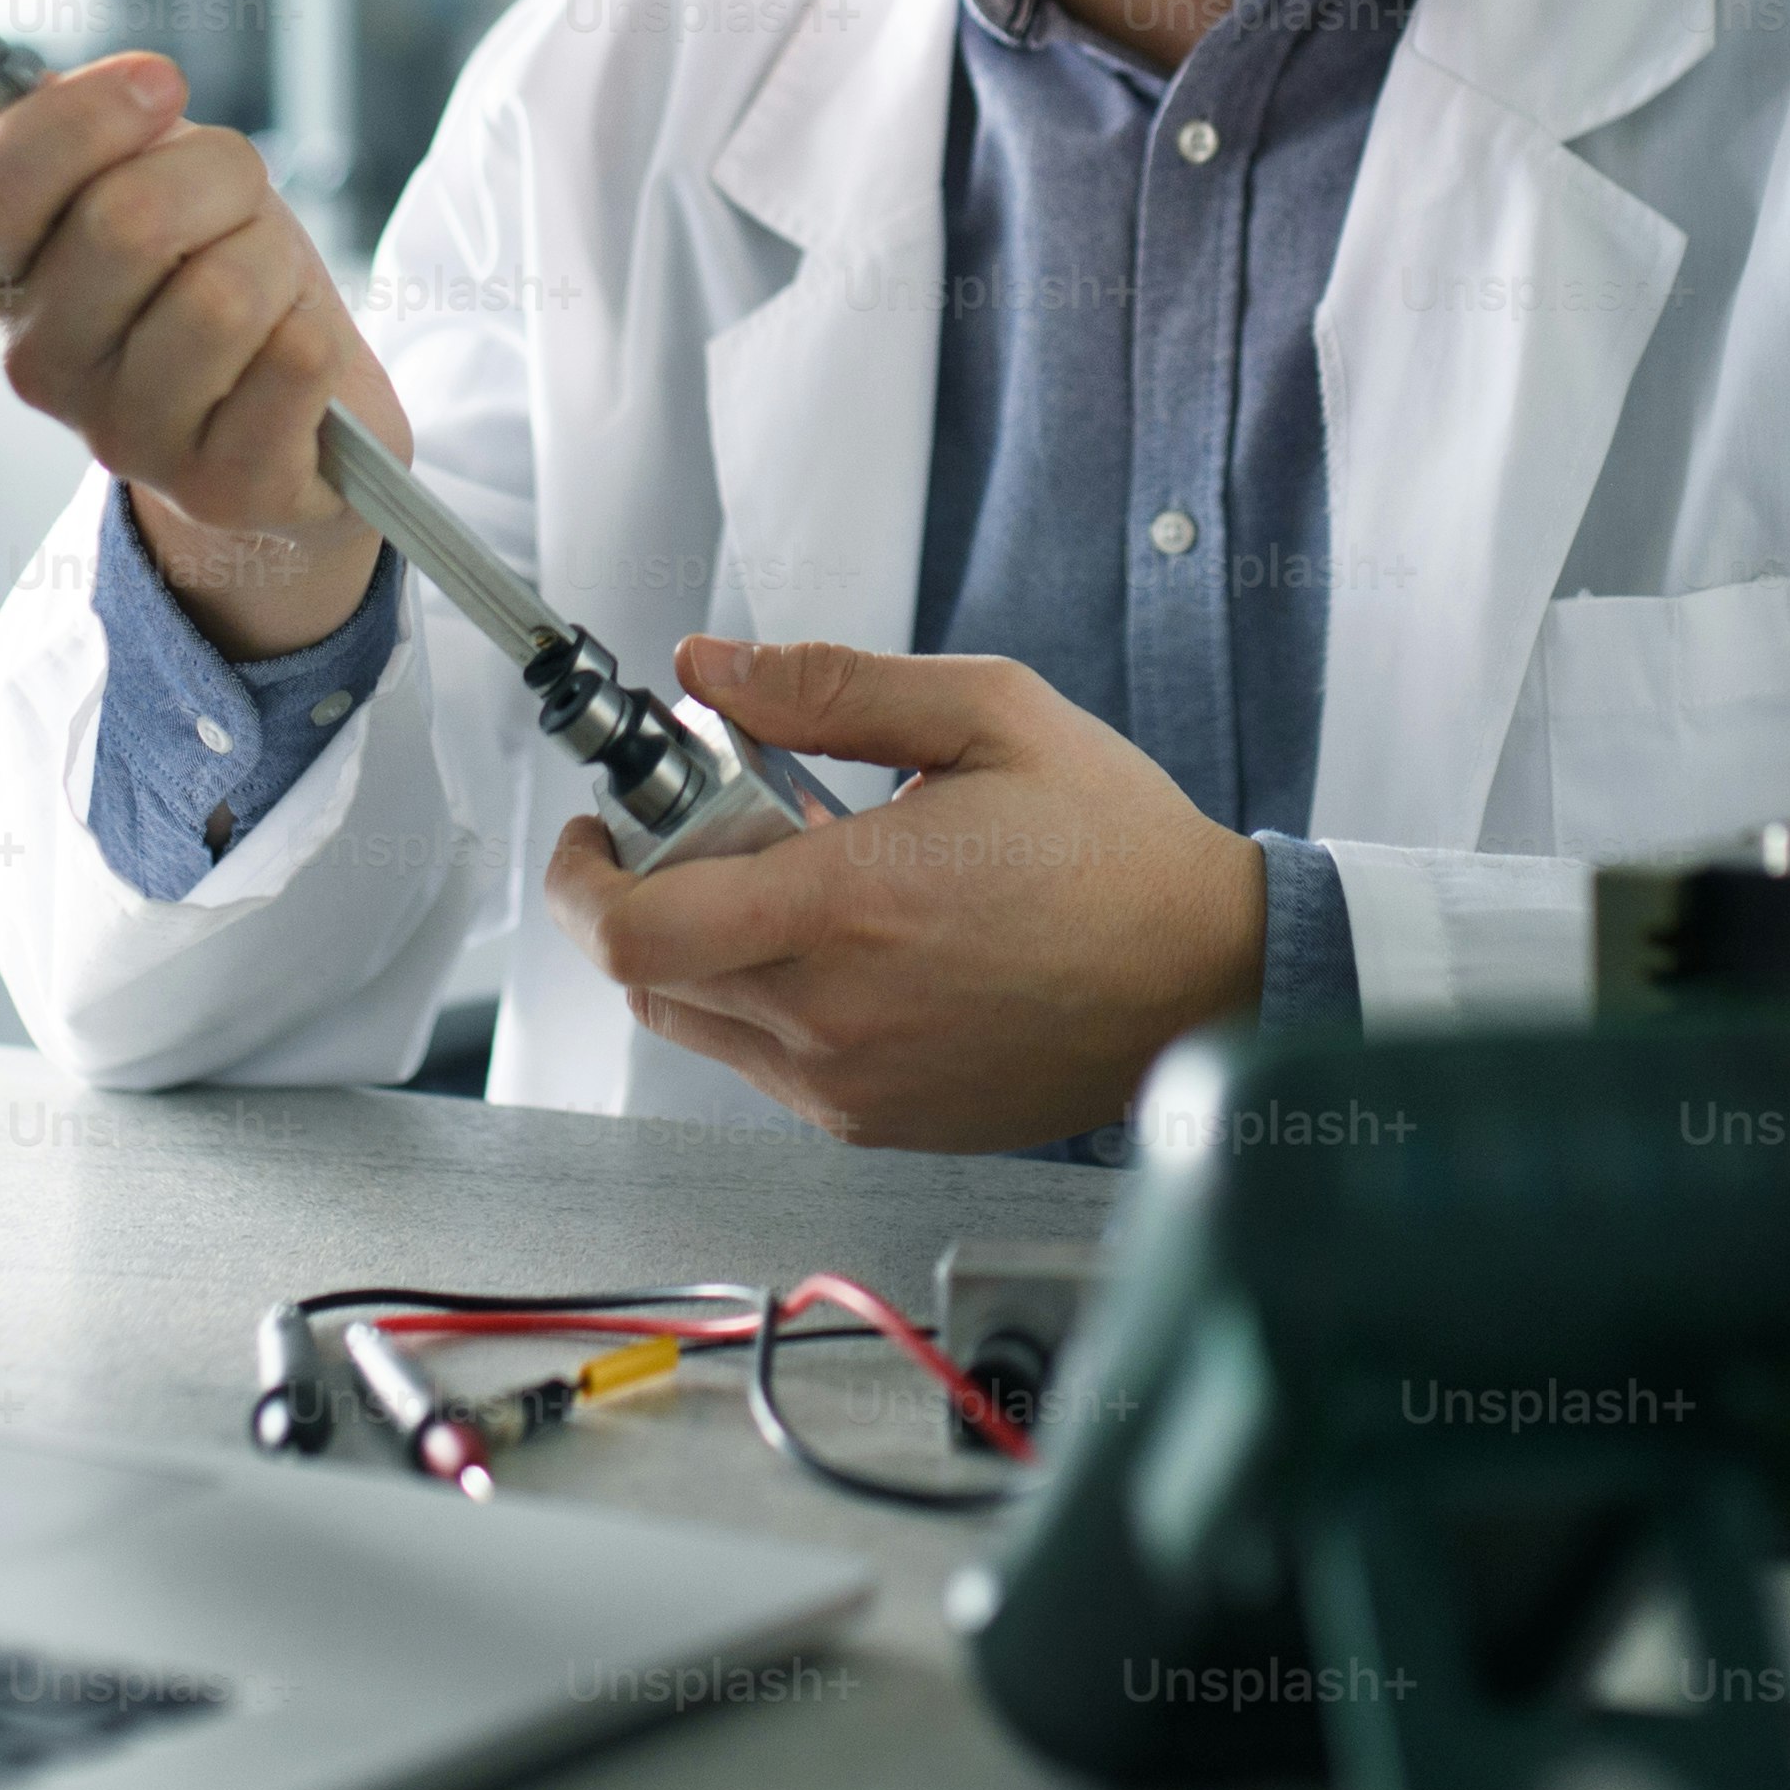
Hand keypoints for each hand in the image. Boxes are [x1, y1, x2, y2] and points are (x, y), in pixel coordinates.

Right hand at [0, 51, 406, 661]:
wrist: (289, 415)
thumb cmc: (208, 274)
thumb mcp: (139, 177)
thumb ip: (55, 132)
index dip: (85, 118)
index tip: (160, 83)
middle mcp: (38, 363)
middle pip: (127, 221)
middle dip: (220, 180)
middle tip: (235, 208)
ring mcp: (122, 435)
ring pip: (222, 295)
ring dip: (273, 263)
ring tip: (266, 290)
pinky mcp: (218, 486)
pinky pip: (293, 364)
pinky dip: (316, 337)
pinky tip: (294, 358)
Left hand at [540, 637, 1266, 1153]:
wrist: (1207, 979)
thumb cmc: (1117, 852)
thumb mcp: (986, 714)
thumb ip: (829, 687)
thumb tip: (710, 667)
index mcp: (851, 907)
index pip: (634, 927)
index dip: (583, 874)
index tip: (598, 825)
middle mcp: (835, 1015)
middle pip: (646, 973)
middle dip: (648, 887)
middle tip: (715, 827)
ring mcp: (851, 1085)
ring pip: (696, 1022)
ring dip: (701, 947)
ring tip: (793, 882)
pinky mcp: (876, 1122)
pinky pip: (763, 1062)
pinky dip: (762, 999)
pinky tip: (846, 944)